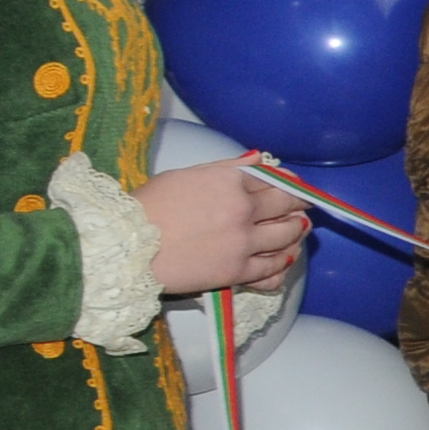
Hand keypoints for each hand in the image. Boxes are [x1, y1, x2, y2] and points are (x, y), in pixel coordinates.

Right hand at [140, 158, 304, 293]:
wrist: (124, 248)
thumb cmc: (146, 208)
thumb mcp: (184, 176)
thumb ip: (225, 168)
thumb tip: (258, 158)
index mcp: (229, 181)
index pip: (271, 179)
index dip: (287, 182)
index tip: (293, 185)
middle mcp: (242, 209)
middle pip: (285, 204)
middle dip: (299, 204)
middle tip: (304, 206)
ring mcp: (243, 241)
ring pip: (287, 235)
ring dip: (297, 231)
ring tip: (300, 229)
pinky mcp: (237, 270)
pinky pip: (272, 268)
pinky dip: (283, 263)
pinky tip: (285, 259)